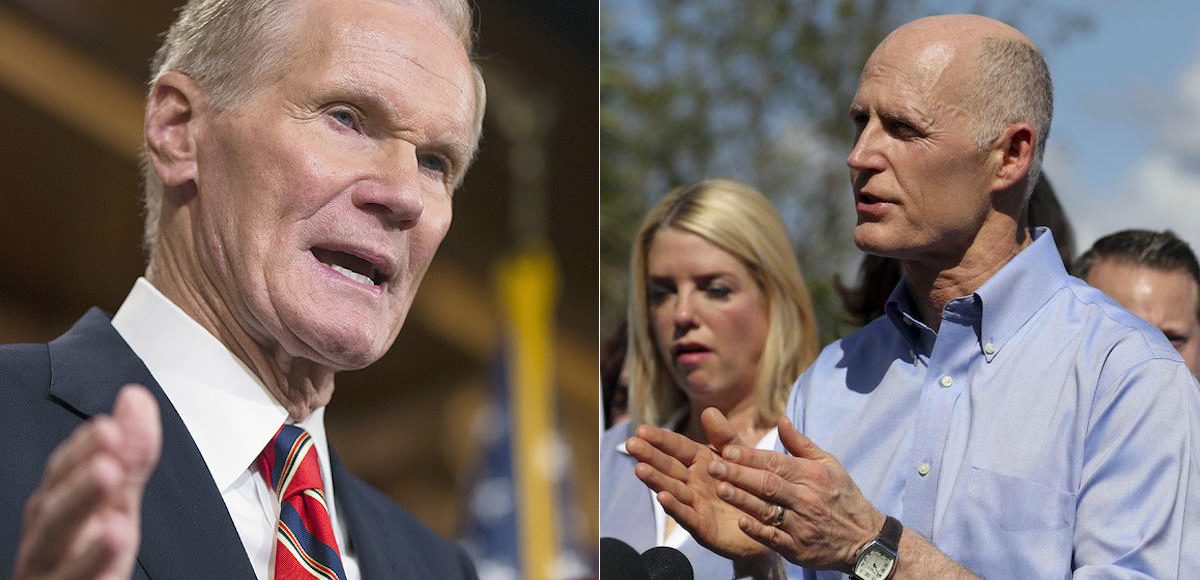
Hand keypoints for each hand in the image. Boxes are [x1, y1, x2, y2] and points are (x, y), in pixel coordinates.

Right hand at [14, 385, 162, 579]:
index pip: (62, 474)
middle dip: (77, 489)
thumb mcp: (117, 503)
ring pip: (51, 554)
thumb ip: (129, 456)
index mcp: (60, 509)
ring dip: (83, 537)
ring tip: (115, 522)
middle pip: (51, 515)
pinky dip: (91, 576)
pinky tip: (110, 561)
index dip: (82, 452)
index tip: (108, 428)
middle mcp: (47, 540)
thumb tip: (136, 399)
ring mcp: (49, 573)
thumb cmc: (91, 554)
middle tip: (107, 465)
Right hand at [625, 408, 775, 566]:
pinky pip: (688, 516)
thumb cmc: (751, 486)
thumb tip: (708, 409)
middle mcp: (693, 483)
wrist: (771, 524)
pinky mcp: (704, 528)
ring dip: (656, 480)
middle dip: (650, 456)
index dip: (661, 439)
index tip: (642, 430)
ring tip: (639, 469)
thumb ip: (724, 436)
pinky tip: (662, 497)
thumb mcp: (740, 457)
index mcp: (701, 462)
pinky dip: (675, 507)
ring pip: (673, 490)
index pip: (677, 447)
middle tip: (630, 444)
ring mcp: (696, 505)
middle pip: (669, 467)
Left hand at [707, 415, 882, 571]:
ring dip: (742, 500)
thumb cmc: (841, 495)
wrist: (865, 538)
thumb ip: (801, 444)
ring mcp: (801, 525)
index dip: (750, 457)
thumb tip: (781, 419)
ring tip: (719, 489)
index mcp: (811, 475)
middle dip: (738, 474)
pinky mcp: (798, 548)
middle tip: (713, 466)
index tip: (727, 450)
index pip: (775, 462)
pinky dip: (757, 530)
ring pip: (767, 510)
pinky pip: (774, 538)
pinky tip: (740, 521)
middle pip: (767, 484)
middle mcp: (805, 498)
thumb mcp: (829, 465)